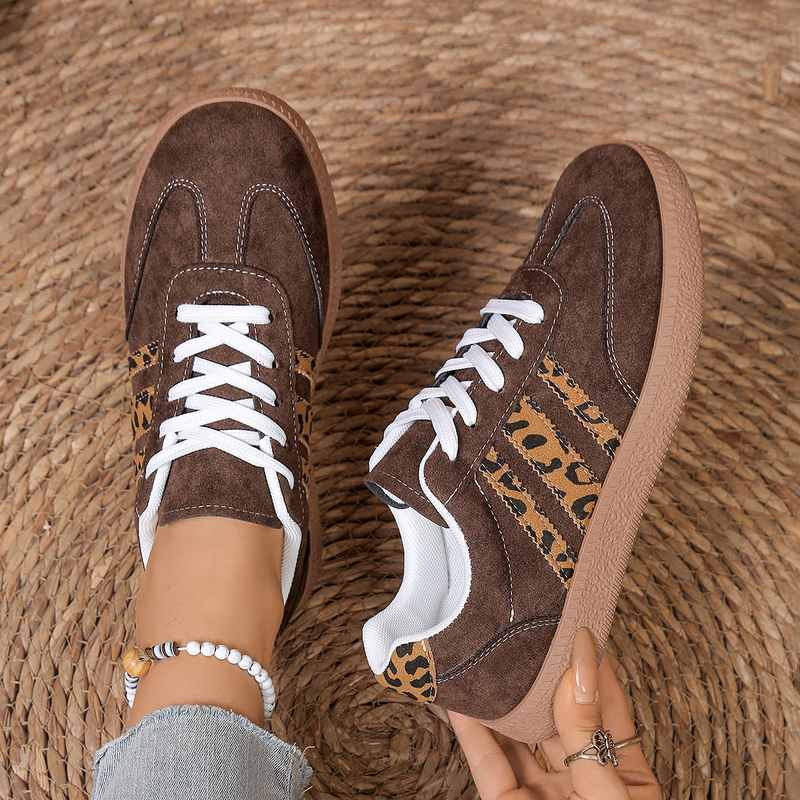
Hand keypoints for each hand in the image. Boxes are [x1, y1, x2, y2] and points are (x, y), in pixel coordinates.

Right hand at [450, 628, 661, 799]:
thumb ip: (589, 739)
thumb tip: (577, 673)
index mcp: (625, 776)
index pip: (605, 704)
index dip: (590, 663)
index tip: (574, 622)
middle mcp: (583, 780)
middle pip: (557, 714)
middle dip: (539, 673)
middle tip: (522, 629)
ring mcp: (544, 796)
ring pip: (518, 736)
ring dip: (500, 697)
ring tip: (485, 655)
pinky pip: (489, 766)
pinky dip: (472, 733)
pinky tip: (460, 703)